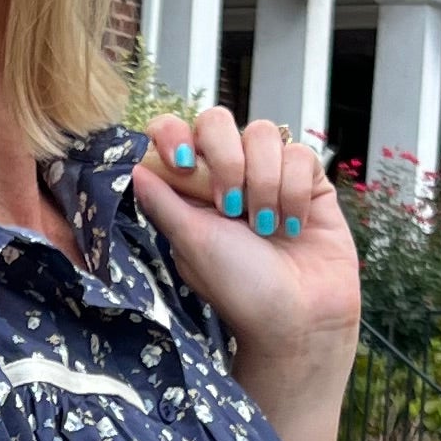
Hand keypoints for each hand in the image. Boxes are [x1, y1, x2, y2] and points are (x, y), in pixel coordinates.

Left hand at [131, 109, 360, 440]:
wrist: (300, 320)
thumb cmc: (241, 290)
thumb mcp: (191, 243)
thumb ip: (162, 201)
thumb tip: (132, 165)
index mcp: (190, 190)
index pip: (175, 132)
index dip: (174, 133)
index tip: (181, 162)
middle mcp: (228, 176)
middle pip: (219, 120)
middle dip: (226, 159)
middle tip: (230, 207)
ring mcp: (270, 176)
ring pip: (263, 134)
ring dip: (264, 182)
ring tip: (266, 228)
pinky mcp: (308, 182)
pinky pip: (300, 154)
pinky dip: (293, 191)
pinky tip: (293, 225)